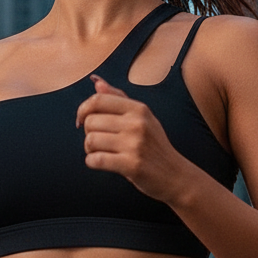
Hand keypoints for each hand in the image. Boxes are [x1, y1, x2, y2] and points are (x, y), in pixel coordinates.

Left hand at [75, 75, 187, 202]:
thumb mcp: (143, 118)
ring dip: (89, 150)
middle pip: (91, 121)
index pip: (98, 100)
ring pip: (91, 140)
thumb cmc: (155, 147)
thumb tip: (96, 82)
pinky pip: (96, 160)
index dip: (83, 110)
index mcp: (139, 109)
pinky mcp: (131, 165)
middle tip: (99, 142)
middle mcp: (137, 123)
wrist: (175, 175)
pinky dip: (92, 162)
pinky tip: (100, 163)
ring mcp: (135, 144)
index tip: (82, 121)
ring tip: (101, 153)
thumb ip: (118, 99)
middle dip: (88, 133)